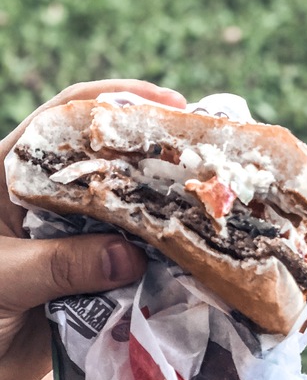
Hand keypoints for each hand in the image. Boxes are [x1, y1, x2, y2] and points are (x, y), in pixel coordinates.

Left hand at [0, 80, 186, 379]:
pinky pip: (135, 261)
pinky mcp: (95, 278)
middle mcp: (52, 199)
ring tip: (212, 202)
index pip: (63, 119)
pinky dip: (163, 259)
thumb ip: (58, 264)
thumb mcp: (1, 278)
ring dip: (166, 209)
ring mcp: (76, 238)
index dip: (113, 100)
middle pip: (109, 161)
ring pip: (129, 212)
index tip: (165, 103)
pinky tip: (196, 255)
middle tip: (205, 155)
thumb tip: (129, 255)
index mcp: (13, 177)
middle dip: (155, 154)